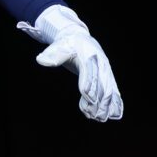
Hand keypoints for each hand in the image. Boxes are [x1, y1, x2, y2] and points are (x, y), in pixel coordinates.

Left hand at [18, 5, 123, 121]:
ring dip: (106, 105)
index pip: (89, 72)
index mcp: (89, 55)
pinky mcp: (107, 77)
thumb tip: (41, 60)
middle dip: (98, 100)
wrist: (80, 38)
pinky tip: (114, 115)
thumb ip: (52, 55)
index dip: (89, 84)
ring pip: (109, 89)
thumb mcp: (59, 46)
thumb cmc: (68, 44)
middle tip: (92, 114)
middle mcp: (100, 64)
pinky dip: (115, 103)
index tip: (87, 97)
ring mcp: (106, 71)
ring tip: (100, 118)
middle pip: (102, 84)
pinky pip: (114, 90)